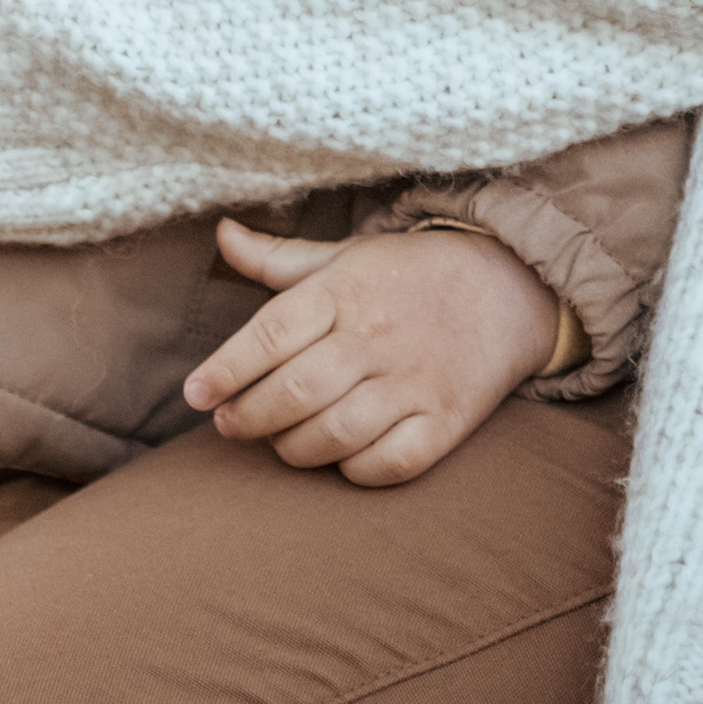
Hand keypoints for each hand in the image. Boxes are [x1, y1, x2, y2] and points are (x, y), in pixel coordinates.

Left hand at [184, 217, 562, 487]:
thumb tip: (219, 234)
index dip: (226, 369)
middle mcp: (376, 337)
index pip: (271, 334)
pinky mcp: (446, 422)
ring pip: (335, 434)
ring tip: (275, 441)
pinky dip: (354, 470)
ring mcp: (414, 382)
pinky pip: (389, 464)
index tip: (194, 394)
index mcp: (344, 290)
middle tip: (228, 423)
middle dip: (249, 416)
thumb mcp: (345, 255)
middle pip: (296, 391)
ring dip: (292, 448)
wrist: (507, 287)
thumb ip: (277, 258)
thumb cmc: (408, 274)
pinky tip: (337, 458)